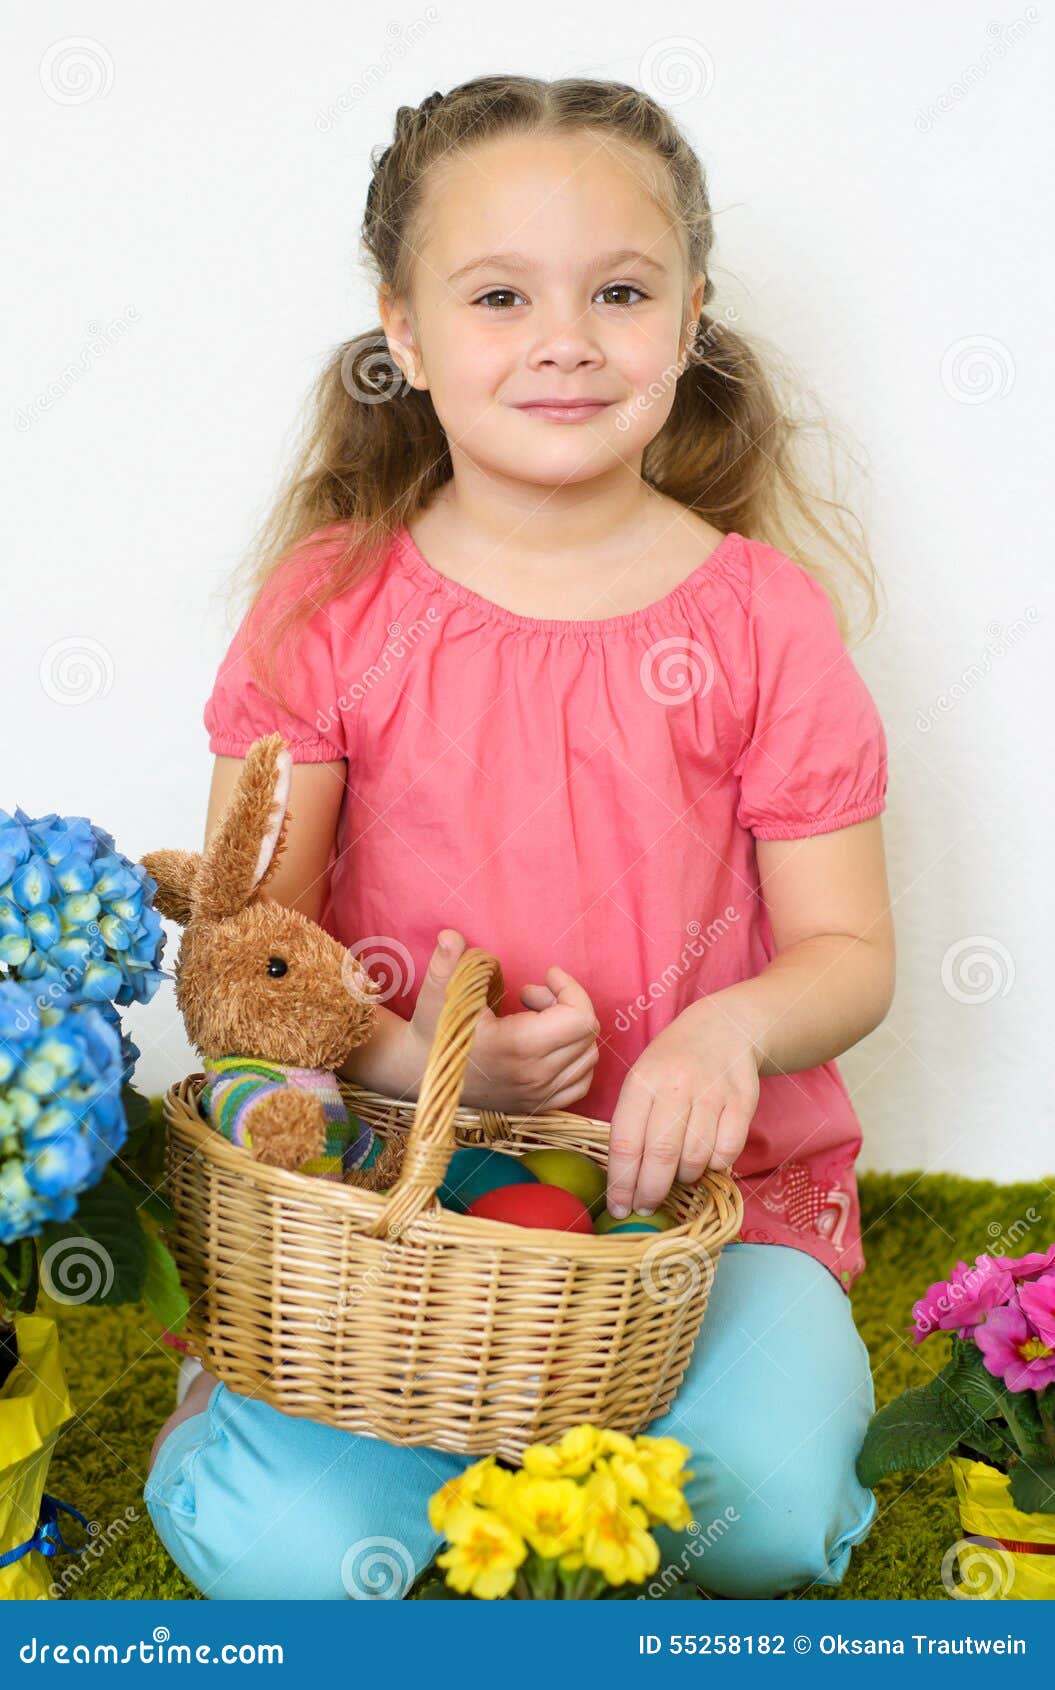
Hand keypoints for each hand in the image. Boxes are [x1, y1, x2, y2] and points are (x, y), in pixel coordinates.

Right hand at [408, 930, 599, 1112]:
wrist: (420, 1074)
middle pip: (587, 1033)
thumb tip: (452, 936)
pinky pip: (581, 1081)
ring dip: (572, 1030)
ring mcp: (538, 1094)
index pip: (580, 1018)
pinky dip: (575, 1057)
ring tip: (537, 1017)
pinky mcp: (537, 1104)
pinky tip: (549, 1042)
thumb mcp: (436, 994)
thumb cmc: (432, 1030)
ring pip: (588, 1056)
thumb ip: (446, 963)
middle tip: (532, 995)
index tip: (548, 974)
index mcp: (516, 1046)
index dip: (571, 988)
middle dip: (568, 1004)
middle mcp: (534, 1075)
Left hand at [605, 999, 760, 1217]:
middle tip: (647, 1206)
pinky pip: (726, 1152)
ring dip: (685, 1177)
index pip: (625, 1142)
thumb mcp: (642, 1079)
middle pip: (660, 1156)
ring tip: (679, 1174)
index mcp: (642, 1082)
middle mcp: (675, 1086)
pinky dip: (715, 1165)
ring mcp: (711, 1092)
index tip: (620, 1207)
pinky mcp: (742, 1101)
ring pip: (694, 1158)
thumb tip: (624, 1179)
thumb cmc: (672, 1063)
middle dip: (650, 1191)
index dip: (621, 1182)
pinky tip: (707, 1159)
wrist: (723, 1027)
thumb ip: (632, 1121)